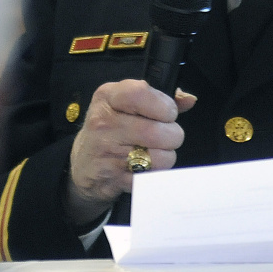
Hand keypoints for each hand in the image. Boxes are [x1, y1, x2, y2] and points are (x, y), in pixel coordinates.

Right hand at [66, 79, 196, 224]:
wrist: (83, 164)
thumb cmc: (112, 127)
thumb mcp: (126, 103)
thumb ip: (159, 98)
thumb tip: (189, 100)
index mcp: (108, 97)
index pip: (140, 94)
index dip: (163, 105)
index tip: (168, 113)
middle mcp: (104, 122)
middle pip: (156, 131)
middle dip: (172, 135)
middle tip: (166, 135)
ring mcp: (106, 152)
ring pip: (159, 157)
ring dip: (166, 156)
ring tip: (156, 151)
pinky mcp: (113, 178)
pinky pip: (151, 177)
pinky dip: (155, 174)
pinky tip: (146, 166)